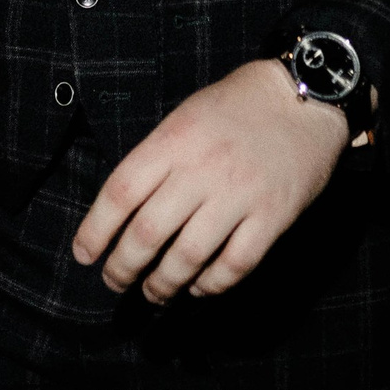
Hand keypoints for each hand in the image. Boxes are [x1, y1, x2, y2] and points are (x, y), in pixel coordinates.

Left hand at [71, 59, 350, 305]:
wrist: (305, 96)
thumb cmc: (237, 106)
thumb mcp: (186, 115)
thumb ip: (157, 157)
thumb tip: (122, 212)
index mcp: (174, 139)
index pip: (121, 192)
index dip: (96, 230)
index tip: (84, 255)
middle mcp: (202, 168)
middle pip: (148, 233)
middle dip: (123, 267)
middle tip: (115, 281)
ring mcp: (239, 195)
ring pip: (186, 258)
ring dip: (162, 285)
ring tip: (153, 293)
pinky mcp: (272, 217)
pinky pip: (233, 266)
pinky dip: (211, 286)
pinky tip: (199, 288)